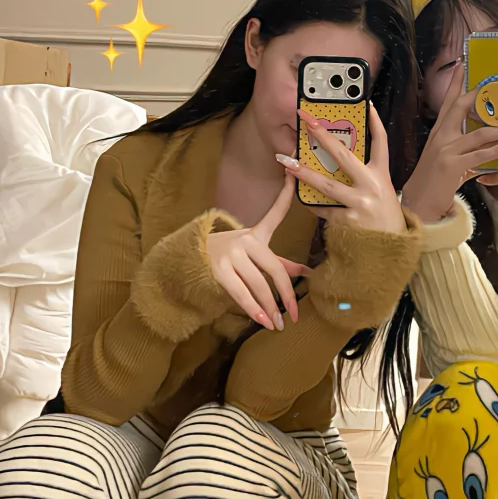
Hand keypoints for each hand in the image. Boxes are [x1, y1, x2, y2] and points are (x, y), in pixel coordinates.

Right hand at [206, 175, 307, 330]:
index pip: (275, 213)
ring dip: (269, 307)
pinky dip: (252, 308)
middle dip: (286, 294)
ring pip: (257, 284)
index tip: (292, 174)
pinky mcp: (217, 269)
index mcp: (256, 233)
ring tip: (279, 324)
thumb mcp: (254, 256)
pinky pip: (239, 292)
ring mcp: (230, 254)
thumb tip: (308, 273)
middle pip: (273, 268)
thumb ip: (280, 263)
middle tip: (295, 314)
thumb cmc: (230, 258)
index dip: (285, 194)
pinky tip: (262, 320)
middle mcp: (245, 240)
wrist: (189, 259)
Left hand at [280, 103, 407, 233]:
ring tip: (287, 163)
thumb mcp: (381, 193)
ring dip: (304, 174)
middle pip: (344, 156)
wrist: (389, 251)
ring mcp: (359, 204)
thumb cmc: (383, 219)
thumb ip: (363, 178)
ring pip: (326, 185)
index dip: (374, 122)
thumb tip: (336, 160)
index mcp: (381, 176)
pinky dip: (312, 205)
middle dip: (323, 136)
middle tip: (308, 122)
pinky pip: (323, 210)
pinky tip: (303, 200)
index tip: (366, 105)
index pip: (381, 143)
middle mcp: (372, 186)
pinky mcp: (347, 221)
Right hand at [400, 60, 497, 221]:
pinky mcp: (454, 166)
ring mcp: (446, 150)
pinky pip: (482, 155)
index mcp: (439, 131)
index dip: (455, 82)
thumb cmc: (435, 180)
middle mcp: (441, 136)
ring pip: (479, 132)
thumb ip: (465, 146)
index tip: (463, 64)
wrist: (420, 202)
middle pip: (460, 107)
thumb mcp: (448, 157)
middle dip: (480, 94)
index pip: (449, 101)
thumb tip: (485, 142)